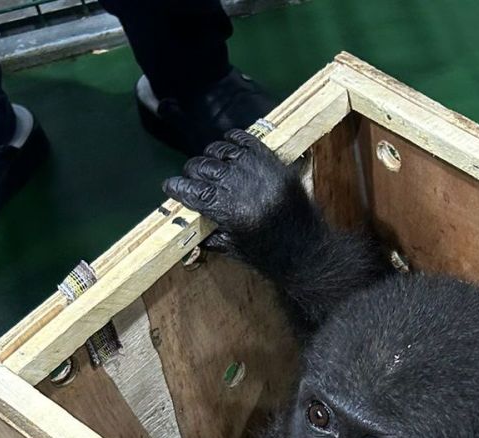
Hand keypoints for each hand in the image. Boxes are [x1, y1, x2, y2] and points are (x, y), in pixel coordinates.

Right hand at [163, 129, 300, 253]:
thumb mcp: (234, 249)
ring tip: (208, 164)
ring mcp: (260, 172)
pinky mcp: (274, 164)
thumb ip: (210, 232)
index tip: (170, 186)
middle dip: (192, 173)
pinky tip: (227, 144)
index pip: (195, 191)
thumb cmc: (269, 256)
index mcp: (231, 212)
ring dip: (211, 156)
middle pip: (205, 168)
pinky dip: (234, 140)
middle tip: (190, 178)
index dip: (179, 188)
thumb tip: (189, 219)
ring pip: (223, 151)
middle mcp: (244, 187)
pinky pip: (248, 141)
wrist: (308, 251)